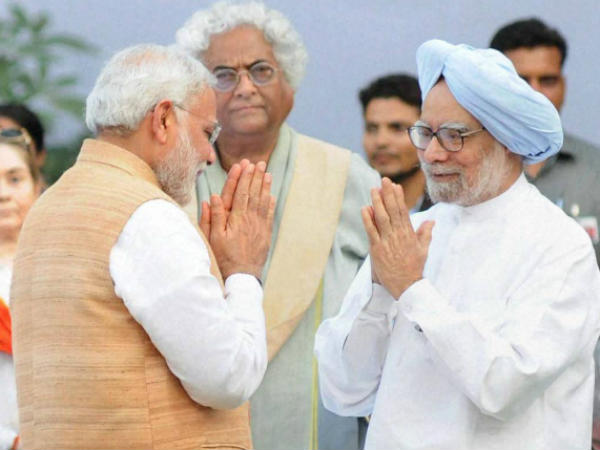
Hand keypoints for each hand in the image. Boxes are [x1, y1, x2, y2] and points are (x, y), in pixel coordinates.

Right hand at [205, 161, 274, 279]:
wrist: (242, 276)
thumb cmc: (223, 257)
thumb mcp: (213, 238)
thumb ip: (213, 217)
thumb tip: (212, 198)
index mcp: (236, 218)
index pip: (240, 193)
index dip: (243, 177)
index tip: (245, 165)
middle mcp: (249, 220)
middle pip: (253, 194)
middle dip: (255, 177)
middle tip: (259, 163)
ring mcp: (259, 226)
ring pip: (263, 202)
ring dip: (265, 186)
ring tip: (267, 173)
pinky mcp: (265, 234)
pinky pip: (269, 215)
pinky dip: (270, 204)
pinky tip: (271, 195)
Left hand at [361, 177, 433, 298]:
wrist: (407, 285)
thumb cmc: (414, 268)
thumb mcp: (424, 249)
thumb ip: (426, 233)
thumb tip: (431, 221)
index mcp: (409, 233)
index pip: (403, 211)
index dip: (398, 197)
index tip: (395, 185)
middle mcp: (398, 235)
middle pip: (392, 210)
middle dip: (388, 194)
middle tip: (383, 180)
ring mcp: (387, 241)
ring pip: (382, 218)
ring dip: (377, 202)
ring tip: (373, 189)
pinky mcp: (377, 249)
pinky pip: (371, 231)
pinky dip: (367, 219)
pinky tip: (365, 208)